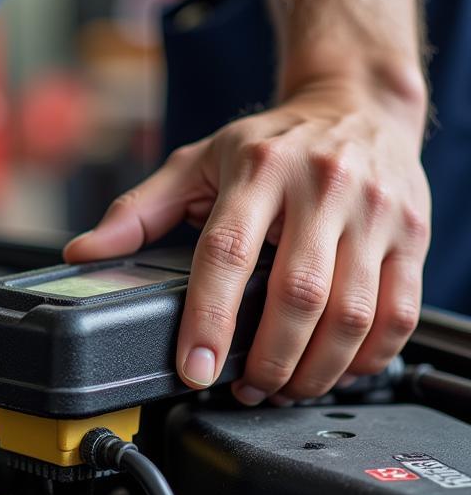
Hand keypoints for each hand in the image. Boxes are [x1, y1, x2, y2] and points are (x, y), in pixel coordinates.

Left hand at [64, 78, 429, 402]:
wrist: (358, 106)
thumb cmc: (270, 144)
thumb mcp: (196, 164)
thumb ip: (137, 212)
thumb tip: (83, 253)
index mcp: (259, 170)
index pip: (228, 254)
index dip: (209, 319)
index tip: (194, 367)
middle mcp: (323, 187)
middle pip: (297, 295)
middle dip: (267, 359)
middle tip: (242, 386)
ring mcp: (376, 213)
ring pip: (352, 314)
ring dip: (313, 370)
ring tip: (281, 388)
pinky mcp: (413, 236)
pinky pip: (399, 314)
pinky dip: (365, 358)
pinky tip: (333, 370)